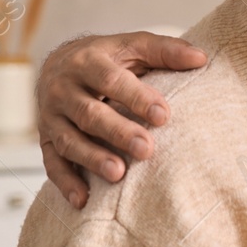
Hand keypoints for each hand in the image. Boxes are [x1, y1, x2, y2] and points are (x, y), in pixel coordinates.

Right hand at [38, 32, 206, 207]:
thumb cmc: (107, 58)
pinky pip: (52, 163)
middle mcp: (63, 89)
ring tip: (118, 174)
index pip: (111, 79)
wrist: (58, 64)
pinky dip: (66, 183)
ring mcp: (51, 116)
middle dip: (117, 132)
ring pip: (68, 140)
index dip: (137, 97)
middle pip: (89, 113)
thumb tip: (201, 58)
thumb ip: (166, 50)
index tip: (163, 115)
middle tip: (147, 149)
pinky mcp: (45, 139)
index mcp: (86, 62)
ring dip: (92, 158)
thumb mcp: (134, 46)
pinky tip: (83, 201)